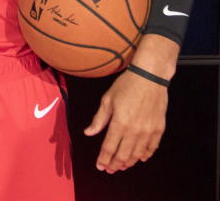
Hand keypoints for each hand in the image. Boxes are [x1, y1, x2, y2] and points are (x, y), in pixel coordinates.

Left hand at [84, 35, 176, 172]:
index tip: (99, 165)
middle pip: (123, 154)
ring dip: (129, 162)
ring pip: (138, 154)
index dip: (103, 159)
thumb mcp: (107, 100)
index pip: (109, 147)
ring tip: (121, 166)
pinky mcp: (159, 128)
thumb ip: (99, 119)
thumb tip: (88, 133)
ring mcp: (148, 130)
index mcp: (120, 123)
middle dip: (115, 164)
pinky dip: (145, 154)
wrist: (150, 77)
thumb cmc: (126, 86)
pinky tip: (140, 158)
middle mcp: (135, 130)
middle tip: (109, 169)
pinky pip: (152, 147)